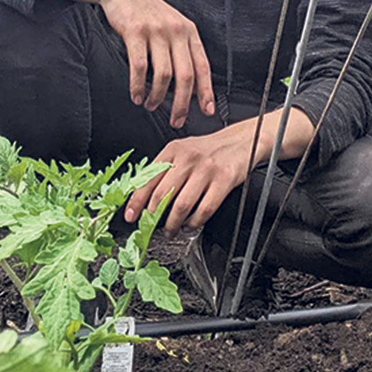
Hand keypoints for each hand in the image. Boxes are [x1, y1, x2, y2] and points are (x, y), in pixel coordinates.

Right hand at [99, 0, 213, 127]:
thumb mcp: (172, 26)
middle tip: (176, 119)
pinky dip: (138, 85)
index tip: (207, 110)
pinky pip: (139, 66)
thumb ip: (182, 51)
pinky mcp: (135, 32)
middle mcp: (176, 31)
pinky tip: (136, 94)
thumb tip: (190, 84)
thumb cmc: (148, 11)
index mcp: (189, 32)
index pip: (203, 67)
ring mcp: (156, 31)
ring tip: (151, 105)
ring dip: (157, 96)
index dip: (206, 92)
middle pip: (186, 75)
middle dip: (182, 103)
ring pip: (163, 74)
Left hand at [123, 124, 257, 234]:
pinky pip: (204, 209)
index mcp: (173, 150)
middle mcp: (188, 158)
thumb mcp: (182, 151)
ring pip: (182, 205)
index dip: (136, 200)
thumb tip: (144, 196)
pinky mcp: (223, 181)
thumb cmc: (208, 150)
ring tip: (171, 229)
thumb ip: (164, 170)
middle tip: (151, 227)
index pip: (148, 178)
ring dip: (173, 223)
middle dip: (154, 217)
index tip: (131, 216)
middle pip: (163, 194)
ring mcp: (206, 169)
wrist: (240, 141)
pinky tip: (191, 224)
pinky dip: (195, 222)